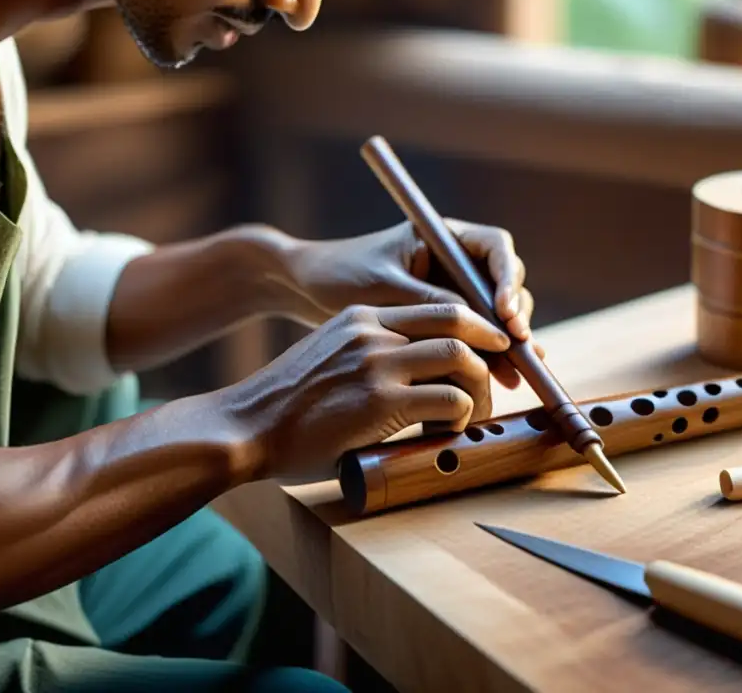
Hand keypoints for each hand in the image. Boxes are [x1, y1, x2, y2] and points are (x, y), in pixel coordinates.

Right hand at [221, 303, 510, 484]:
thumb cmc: (286, 407)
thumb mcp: (329, 360)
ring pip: (463, 360)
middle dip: (491, 351)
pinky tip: (446, 433)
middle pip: (459, 323)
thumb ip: (369, 357)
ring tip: (473, 415)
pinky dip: (461, 418)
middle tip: (498, 382)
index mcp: (362, 318)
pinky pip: (450, 401)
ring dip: (481, 390)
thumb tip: (413, 380)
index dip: (474, 329)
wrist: (243, 427)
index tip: (490, 351)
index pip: (438, 308)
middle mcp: (373, 332)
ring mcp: (378, 364)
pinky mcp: (381, 402)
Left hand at [284, 220, 541, 388]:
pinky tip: (502, 379)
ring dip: (510, 340)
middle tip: (520, 349)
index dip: (508, 280)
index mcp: (444, 236)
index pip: (496, 248)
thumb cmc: (341, 276)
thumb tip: (480, 323)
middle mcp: (456, 260)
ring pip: (498, 312)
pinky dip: (490, 354)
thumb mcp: (386, 289)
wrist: (308, 289)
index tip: (504, 313)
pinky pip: (477, 334)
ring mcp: (453, 289)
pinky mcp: (445, 319)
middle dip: (517, 316)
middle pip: (506, 282)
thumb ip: (432, 303)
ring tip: (516, 373)